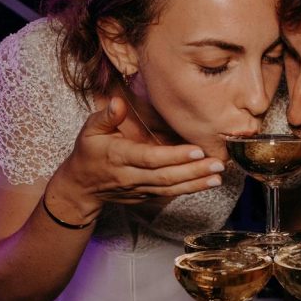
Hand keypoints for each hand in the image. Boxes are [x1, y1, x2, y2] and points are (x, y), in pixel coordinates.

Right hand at [46, 97, 226, 219]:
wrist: (81, 187)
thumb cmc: (88, 153)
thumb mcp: (89, 131)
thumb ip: (105, 117)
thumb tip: (118, 103)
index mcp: (119, 157)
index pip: (150, 158)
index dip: (174, 156)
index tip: (197, 150)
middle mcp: (131, 176)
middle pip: (166, 177)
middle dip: (194, 171)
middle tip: (219, 164)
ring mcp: (139, 189)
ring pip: (171, 189)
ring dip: (197, 183)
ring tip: (218, 176)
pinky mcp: (146, 196)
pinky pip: (170, 194)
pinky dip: (189, 189)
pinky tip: (208, 183)